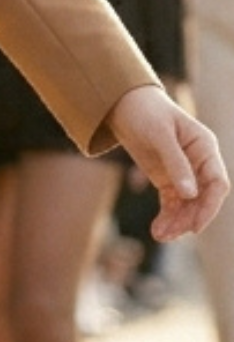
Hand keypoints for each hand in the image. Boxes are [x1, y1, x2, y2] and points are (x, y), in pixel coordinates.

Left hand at [105, 84, 228, 239]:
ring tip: (160, 235)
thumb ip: (176, 163)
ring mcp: (184, 172)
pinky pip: (172, 203)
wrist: (125, 106)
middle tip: (171, 234)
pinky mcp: (167, 179)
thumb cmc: (146, 113)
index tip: (195, 226)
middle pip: (203, 198)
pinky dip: (166, 217)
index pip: (217, 182)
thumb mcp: (160, 135)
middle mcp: (199, 162)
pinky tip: (157, 230)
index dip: (210, 206)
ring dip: (177, 222)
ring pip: (188, 204)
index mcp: (205, 148)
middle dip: (189, 218)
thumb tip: (189, 193)